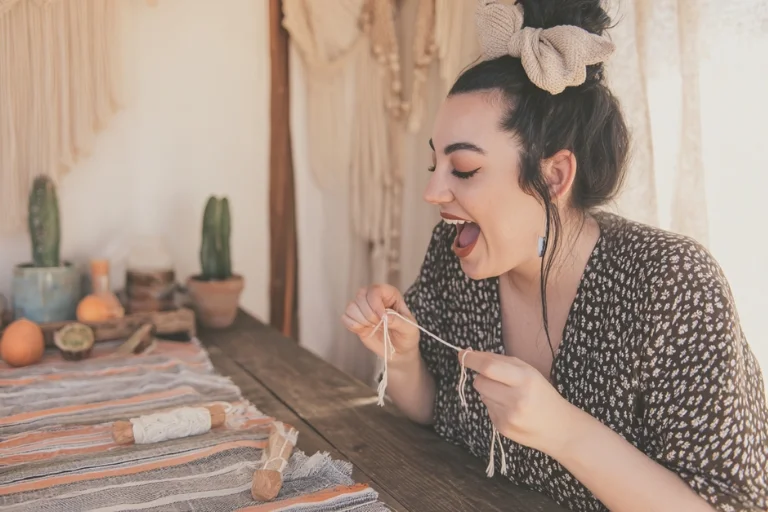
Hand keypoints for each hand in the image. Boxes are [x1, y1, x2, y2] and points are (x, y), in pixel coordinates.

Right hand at [341, 284, 419, 362]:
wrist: (399, 350)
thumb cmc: (406, 336)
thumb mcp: (409, 328)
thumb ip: (398, 321)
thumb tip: (384, 317)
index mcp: (390, 294)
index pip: (376, 289)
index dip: (376, 303)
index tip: (382, 318)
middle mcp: (375, 297)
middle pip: (361, 295)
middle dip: (368, 314)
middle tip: (378, 324)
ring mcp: (363, 308)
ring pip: (351, 306)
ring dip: (361, 320)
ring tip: (372, 327)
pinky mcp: (355, 320)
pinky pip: (345, 318)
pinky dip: (353, 325)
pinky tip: (363, 330)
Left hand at [461, 350, 576, 456]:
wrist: (559, 428)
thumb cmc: (542, 394)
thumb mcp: (528, 371)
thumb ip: (500, 361)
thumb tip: (470, 355)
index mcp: (524, 379)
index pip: (489, 367)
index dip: (471, 360)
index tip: (461, 354)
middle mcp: (516, 399)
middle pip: (480, 382)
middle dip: (482, 377)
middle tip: (497, 380)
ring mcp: (508, 416)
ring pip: (482, 395)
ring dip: (489, 392)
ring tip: (510, 397)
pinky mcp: (502, 428)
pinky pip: (487, 409)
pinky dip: (495, 406)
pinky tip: (511, 410)